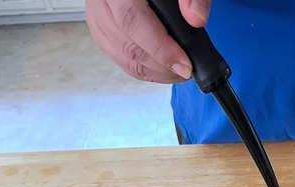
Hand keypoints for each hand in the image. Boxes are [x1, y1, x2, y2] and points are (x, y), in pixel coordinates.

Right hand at [86, 0, 210, 81]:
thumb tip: (196, 19)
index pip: (132, 20)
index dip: (160, 48)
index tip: (184, 65)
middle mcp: (102, 1)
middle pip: (128, 45)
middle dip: (162, 66)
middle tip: (187, 71)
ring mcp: (98, 16)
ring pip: (122, 56)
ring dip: (154, 72)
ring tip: (179, 71)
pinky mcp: (102, 29)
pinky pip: (119, 58)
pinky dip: (144, 68)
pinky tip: (163, 68)